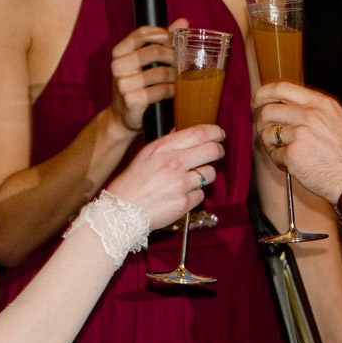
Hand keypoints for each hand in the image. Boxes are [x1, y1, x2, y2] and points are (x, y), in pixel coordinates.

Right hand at [105, 124, 225, 229]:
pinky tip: (182, 194)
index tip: (219, 133)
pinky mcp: (184, 203)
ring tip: (191, 178)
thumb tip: (186, 133)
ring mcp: (180, 184)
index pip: (199, 133)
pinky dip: (194, 194)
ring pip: (210, 173)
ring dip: (205, 174)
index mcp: (163, 148)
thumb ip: (167, 143)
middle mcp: (174, 163)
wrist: (123, 211)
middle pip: (212, 150)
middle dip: (218, 150)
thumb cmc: (132, 182)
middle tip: (216, 152)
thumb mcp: (146, 154)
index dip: (214, 131)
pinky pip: (201, 194)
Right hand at [108, 18, 188, 134]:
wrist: (122, 118)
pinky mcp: (132, 100)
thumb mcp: (143, 61)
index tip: (176, 40)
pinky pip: (161, 90)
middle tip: (185, 61)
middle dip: (174, 55)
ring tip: (184, 77)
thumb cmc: (136, 86)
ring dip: (177, 75)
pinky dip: (173, 90)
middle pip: (154, 51)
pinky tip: (177, 90)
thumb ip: (161, 40)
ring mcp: (123, 84)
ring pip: (161, 72)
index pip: (142, 33)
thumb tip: (183, 22)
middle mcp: (118, 66)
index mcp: (119, 52)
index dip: (163, 34)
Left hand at [251, 82, 341, 202]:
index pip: (281, 88)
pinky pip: (274, 155)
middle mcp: (309, 115)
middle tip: (265, 132)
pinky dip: (279, 162)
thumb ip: (314, 109)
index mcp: (320, 103)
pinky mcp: (293, 154)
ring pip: (267, 134)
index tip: (256, 101)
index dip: (263, 93)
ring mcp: (299, 134)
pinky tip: (293, 166)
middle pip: (268, 111)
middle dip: (261, 122)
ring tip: (284, 153)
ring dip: (270, 145)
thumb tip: (287, 106)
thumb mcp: (338, 119)